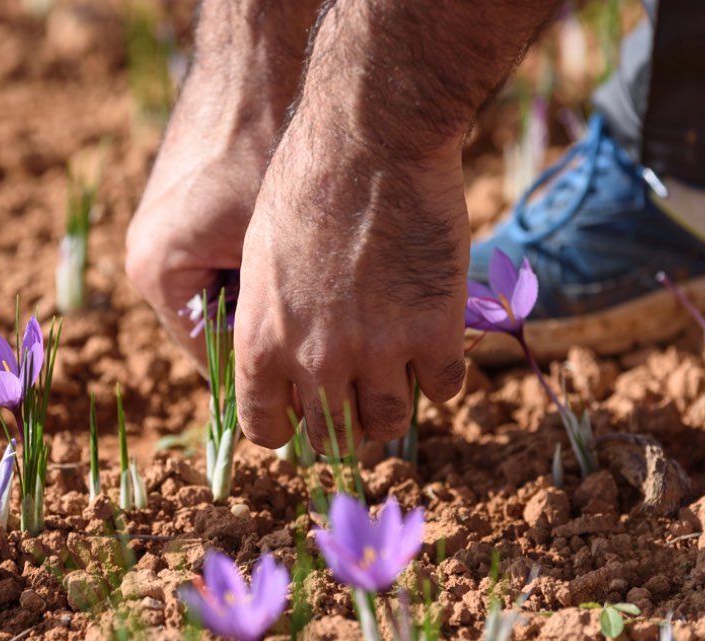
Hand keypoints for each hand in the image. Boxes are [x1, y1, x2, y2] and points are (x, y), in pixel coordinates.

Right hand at [125, 0, 319, 371]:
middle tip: (332, 358)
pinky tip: (306, 262)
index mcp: (158, 274)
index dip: (273, 380)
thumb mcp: (280, 245)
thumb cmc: (266, 145)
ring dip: (271, 304)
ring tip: (324, 306)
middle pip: (218, 331)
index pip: (217, 360)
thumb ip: (285, 313)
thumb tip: (317, 376)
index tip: (321, 392)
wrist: (253, 65)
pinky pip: (223, 265)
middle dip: (273, 342)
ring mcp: (162, 236)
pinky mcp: (181, 215)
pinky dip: (261, 270)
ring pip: (224, 299)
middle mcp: (148, 260)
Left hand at [235, 109, 469, 448]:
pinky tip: (434, 345)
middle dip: (341, 423)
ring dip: (391, 406)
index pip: (266, 428)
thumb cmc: (304, 185)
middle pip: (332, 435)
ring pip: (390, 423)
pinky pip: (444, 388)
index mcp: (260, 342)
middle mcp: (315, 358)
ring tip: (395, 375)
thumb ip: (271, 321)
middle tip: (355, 397)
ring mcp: (378, 350)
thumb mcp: (260, 262)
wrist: (370, 141)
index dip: (285, 427)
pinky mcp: (434, 330)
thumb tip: (286, 362)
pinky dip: (440, 376)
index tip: (300, 414)